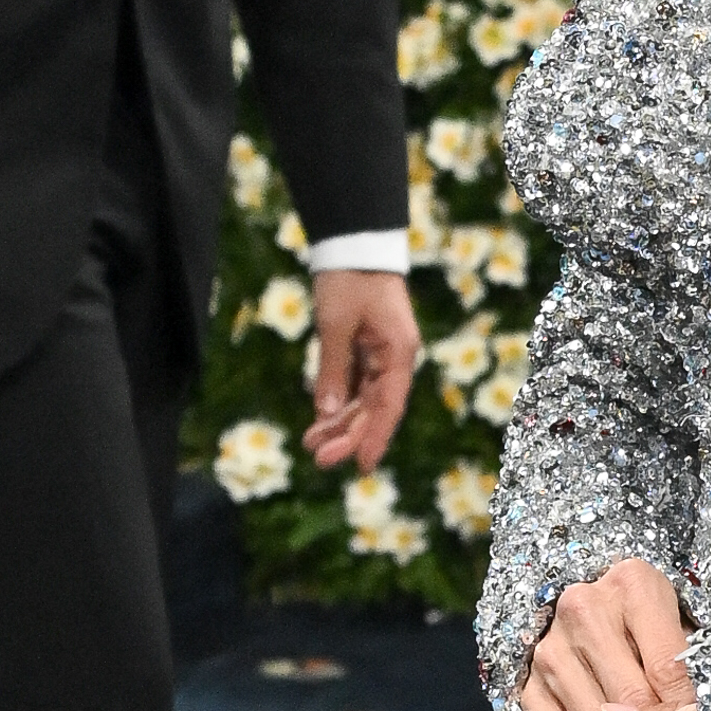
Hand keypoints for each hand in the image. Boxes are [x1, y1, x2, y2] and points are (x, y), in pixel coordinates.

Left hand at [303, 269, 420, 470]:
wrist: (354, 245)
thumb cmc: (350, 280)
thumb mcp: (335, 325)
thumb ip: (331, 369)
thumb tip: (324, 411)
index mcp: (398, 353)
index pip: (388, 406)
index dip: (375, 438)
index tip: (360, 466)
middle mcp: (395, 359)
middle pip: (375, 408)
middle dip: (349, 435)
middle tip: (319, 459)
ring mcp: (381, 355)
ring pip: (363, 399)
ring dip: (339, 422)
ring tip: (311, 443)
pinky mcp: (366, 349)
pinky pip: (354, 384)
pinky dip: (337, 402)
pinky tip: (318, 419)